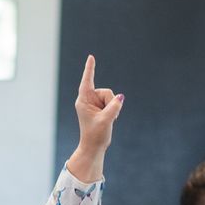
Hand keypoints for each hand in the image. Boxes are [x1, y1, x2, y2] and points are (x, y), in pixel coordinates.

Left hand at [65, 54, 122, 182]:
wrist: (94, 147)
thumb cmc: (95, 135)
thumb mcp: (106, 120)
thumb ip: (114, 107)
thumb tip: (121, 97)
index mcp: (83, 101)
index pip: (87, 81)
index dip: (90, 69)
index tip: (91, 57)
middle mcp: (87, 100)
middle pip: (106, 91)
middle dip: (110, 102)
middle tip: (107, 117)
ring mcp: (94, 103)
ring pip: (111, 97)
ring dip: (112, 107)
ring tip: (107, 119)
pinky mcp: (100, 108)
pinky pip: (112, 102)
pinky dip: (114, 110)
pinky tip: (109, 119)